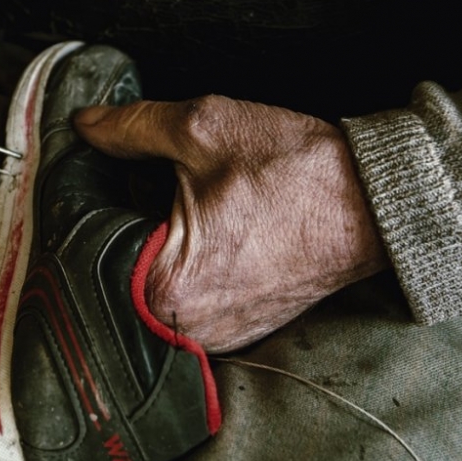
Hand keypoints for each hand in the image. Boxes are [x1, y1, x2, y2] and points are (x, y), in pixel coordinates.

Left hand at [75, 96, 387, 351]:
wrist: (375, 203)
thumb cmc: (296, 171)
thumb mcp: (203, 128)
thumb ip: (130, 127)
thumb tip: (86, 126)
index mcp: (163, 286)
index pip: (88, 244)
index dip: (88, 201)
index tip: (99, 172)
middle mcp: (183, 326)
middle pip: (116, 268)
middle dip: (121, 221)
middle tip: (147, 184)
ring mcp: (212, 334)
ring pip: (148, 283)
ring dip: (151, 244)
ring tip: (184, 207)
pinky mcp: (234, 330)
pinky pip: (183, 298)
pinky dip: (182, 264)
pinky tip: (205, 231)